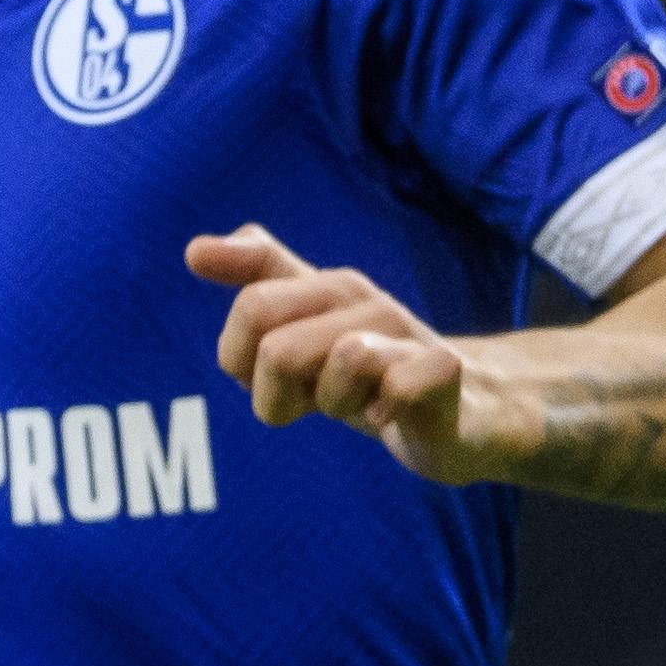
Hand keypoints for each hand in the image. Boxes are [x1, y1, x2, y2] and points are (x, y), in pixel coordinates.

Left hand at [187, 225, 495, 481]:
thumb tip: (194, 247)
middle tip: (305, 402)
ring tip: (352, 407)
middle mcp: (367, 302)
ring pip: (342, 359)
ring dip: (332, 404)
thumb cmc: (372, 371)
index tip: (254, 375)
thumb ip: (256, 281)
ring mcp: (410, 336)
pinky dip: (383, 413)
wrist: (471, 410)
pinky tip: (385, 418)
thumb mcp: (308, 326)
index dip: (237, 354)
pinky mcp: (447, 374)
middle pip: (278, 346)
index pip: (253, 304)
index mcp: (326, 288)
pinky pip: (401, 384)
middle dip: (276, 393)